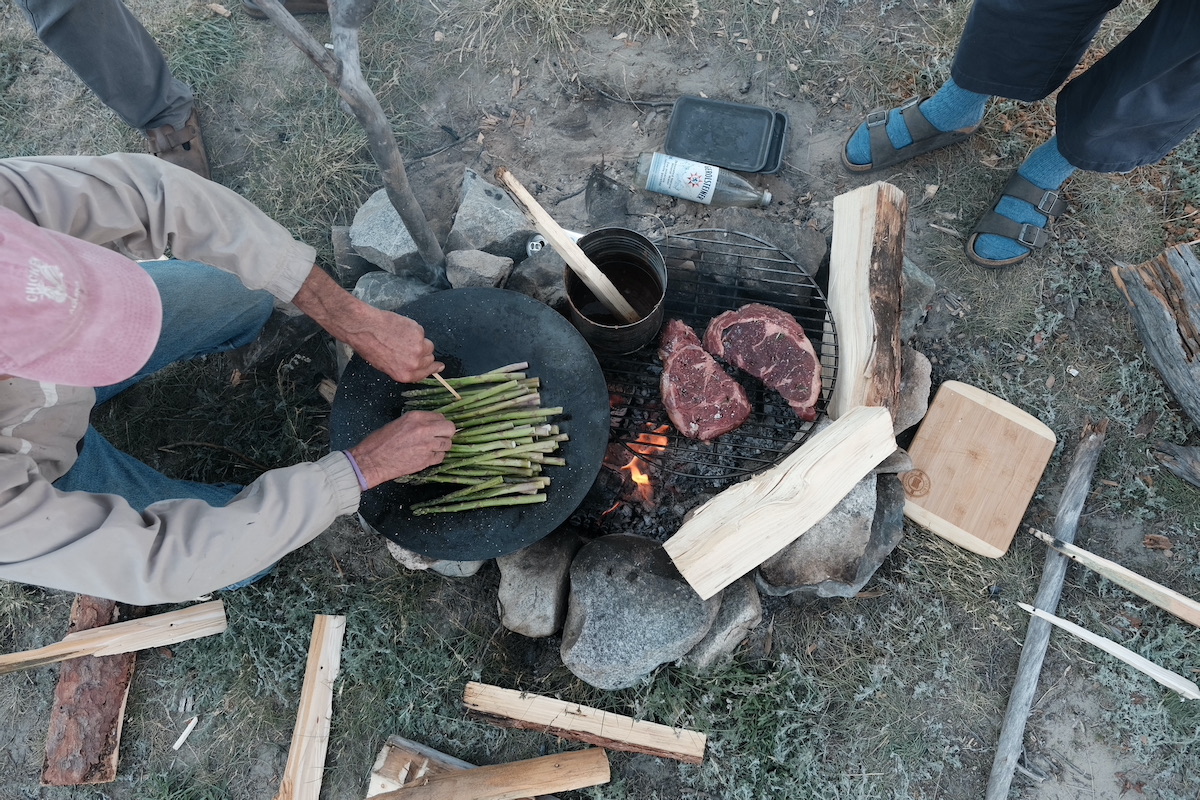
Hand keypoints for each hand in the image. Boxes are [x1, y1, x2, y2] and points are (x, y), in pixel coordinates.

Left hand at [290, 266, 442, 382]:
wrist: (365, 328)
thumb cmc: (370, 347)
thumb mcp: (385, 366)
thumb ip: (403, 368)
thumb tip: (417, 366)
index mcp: (405, 375)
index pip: (426, 374)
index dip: (432, 368)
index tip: (439, 366)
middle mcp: (414, 364)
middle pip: (430, 359)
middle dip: (424, 354)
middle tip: (412, 347)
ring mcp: (418, 348)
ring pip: (428, 345)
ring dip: (420, 341)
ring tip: (403, 337)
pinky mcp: (419, 333)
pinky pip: (422, 333)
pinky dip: (414, 330)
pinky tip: (401, 329)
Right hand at [348, 411, 454, 487]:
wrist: (372, 460)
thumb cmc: (379, 441)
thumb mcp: (398, 423)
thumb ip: (417, 422)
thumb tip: (431, 424)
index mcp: (416, 417)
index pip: (441, 416)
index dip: (439, 423)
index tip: (437, 428)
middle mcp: (424, 429)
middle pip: (450, 428)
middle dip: (447, 433)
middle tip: (440, 437)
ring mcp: (427, 445)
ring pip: (448, 444)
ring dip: (442, 446)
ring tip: (432, 447)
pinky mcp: (426, 460)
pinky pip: (441, 457)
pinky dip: (437, 457)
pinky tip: (427, 456)